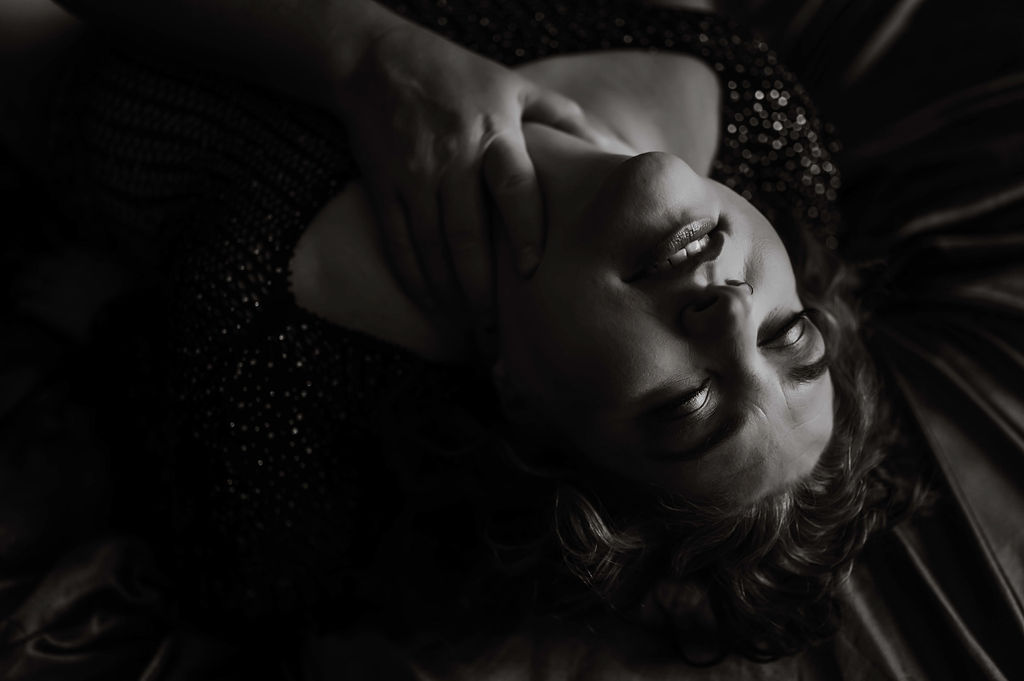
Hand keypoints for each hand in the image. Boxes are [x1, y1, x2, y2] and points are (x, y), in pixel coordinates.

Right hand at [337, 21, 596, 316]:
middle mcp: (451, 156)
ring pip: (430, 246)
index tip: (533, 269)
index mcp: (493, 132)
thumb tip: (616, 152)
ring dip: (449, 293)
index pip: (513, 185)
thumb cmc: (462, 78)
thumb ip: (566, 119)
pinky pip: (396, 241)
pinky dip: (413, 279)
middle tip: (497, 330)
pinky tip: (433, 305)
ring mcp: (413, 174)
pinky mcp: (382, 186)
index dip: (525, 228)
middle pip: (466, 232)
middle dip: (481, 287)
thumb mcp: (518, 87)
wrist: (379, 62)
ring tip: (470, 329)